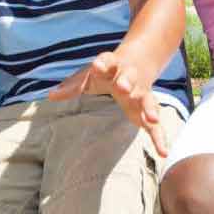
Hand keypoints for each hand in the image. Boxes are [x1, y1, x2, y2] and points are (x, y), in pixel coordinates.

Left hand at [48, 51, 169, 156]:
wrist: (138, 61)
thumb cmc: (107, 71)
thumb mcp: (88, 76)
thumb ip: (72, 86)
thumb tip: (51, 96)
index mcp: (112, 66)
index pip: (106, 61)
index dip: (102, 63)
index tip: (97, 66)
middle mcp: (130, 77)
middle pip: (129, 79)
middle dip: (127, 82)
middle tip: (123, 88)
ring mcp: (141, 93)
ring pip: (146, 99)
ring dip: (149, 108)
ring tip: (153, 119)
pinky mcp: (147, 109)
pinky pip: (156, 124)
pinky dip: (160, 137)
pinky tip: (163, 152)